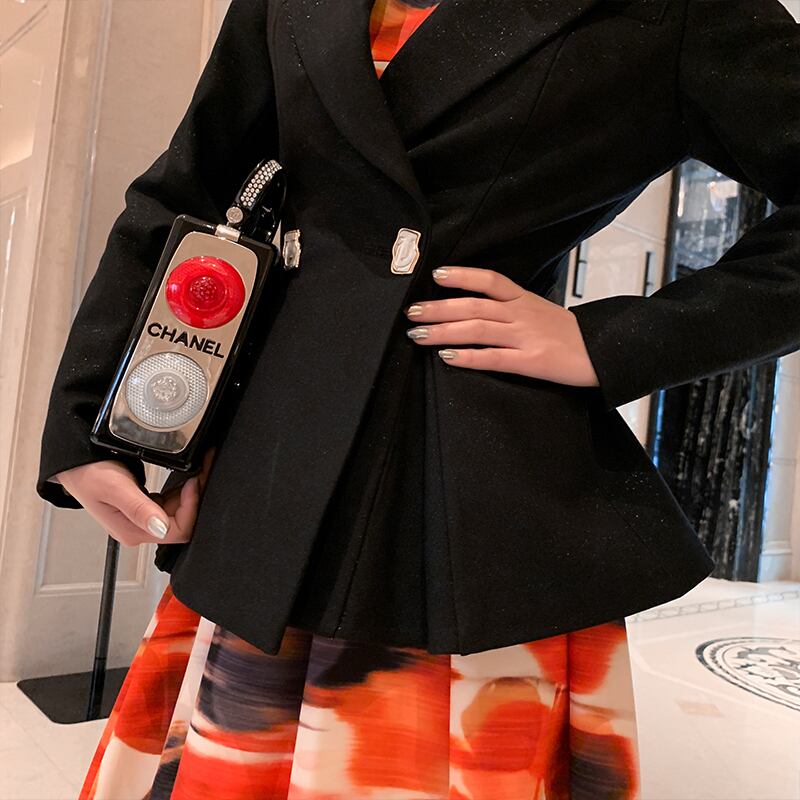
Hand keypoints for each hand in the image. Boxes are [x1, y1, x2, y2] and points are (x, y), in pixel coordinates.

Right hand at [54, 447, 215, 546]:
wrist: (75, 464)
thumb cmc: (89, 474)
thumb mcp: (115, 488)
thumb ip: (139, 508)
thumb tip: (160, 528)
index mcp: (134, 532)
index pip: (177, 531)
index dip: (190, 508)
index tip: (193, 483)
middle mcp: (141, 530)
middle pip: (182, 521)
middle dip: (195, 497)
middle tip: (202, 470)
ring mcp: (143, 519)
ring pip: (179, 511)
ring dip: (191, 491)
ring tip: (199, 468)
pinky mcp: (146, 508)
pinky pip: (172, 502)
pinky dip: (182, 489)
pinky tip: (187, 475)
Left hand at [405, 266, 598, 387]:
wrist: (605, 353)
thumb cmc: (570, 336)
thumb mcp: (542, 312)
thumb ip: (513, 309)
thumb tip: (478, 310)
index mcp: (525, 299)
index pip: (490, 280)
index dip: (462, 276)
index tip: (436, 275)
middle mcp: (522, 314)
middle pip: (474, 305)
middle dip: (439, 307)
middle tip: (411, 312)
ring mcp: (526, 337)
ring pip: (478, 329)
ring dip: (444, 331)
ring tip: (418, 334)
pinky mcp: (531, 361)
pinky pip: (494, 358)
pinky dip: (468, 357)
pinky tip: (447, 357)